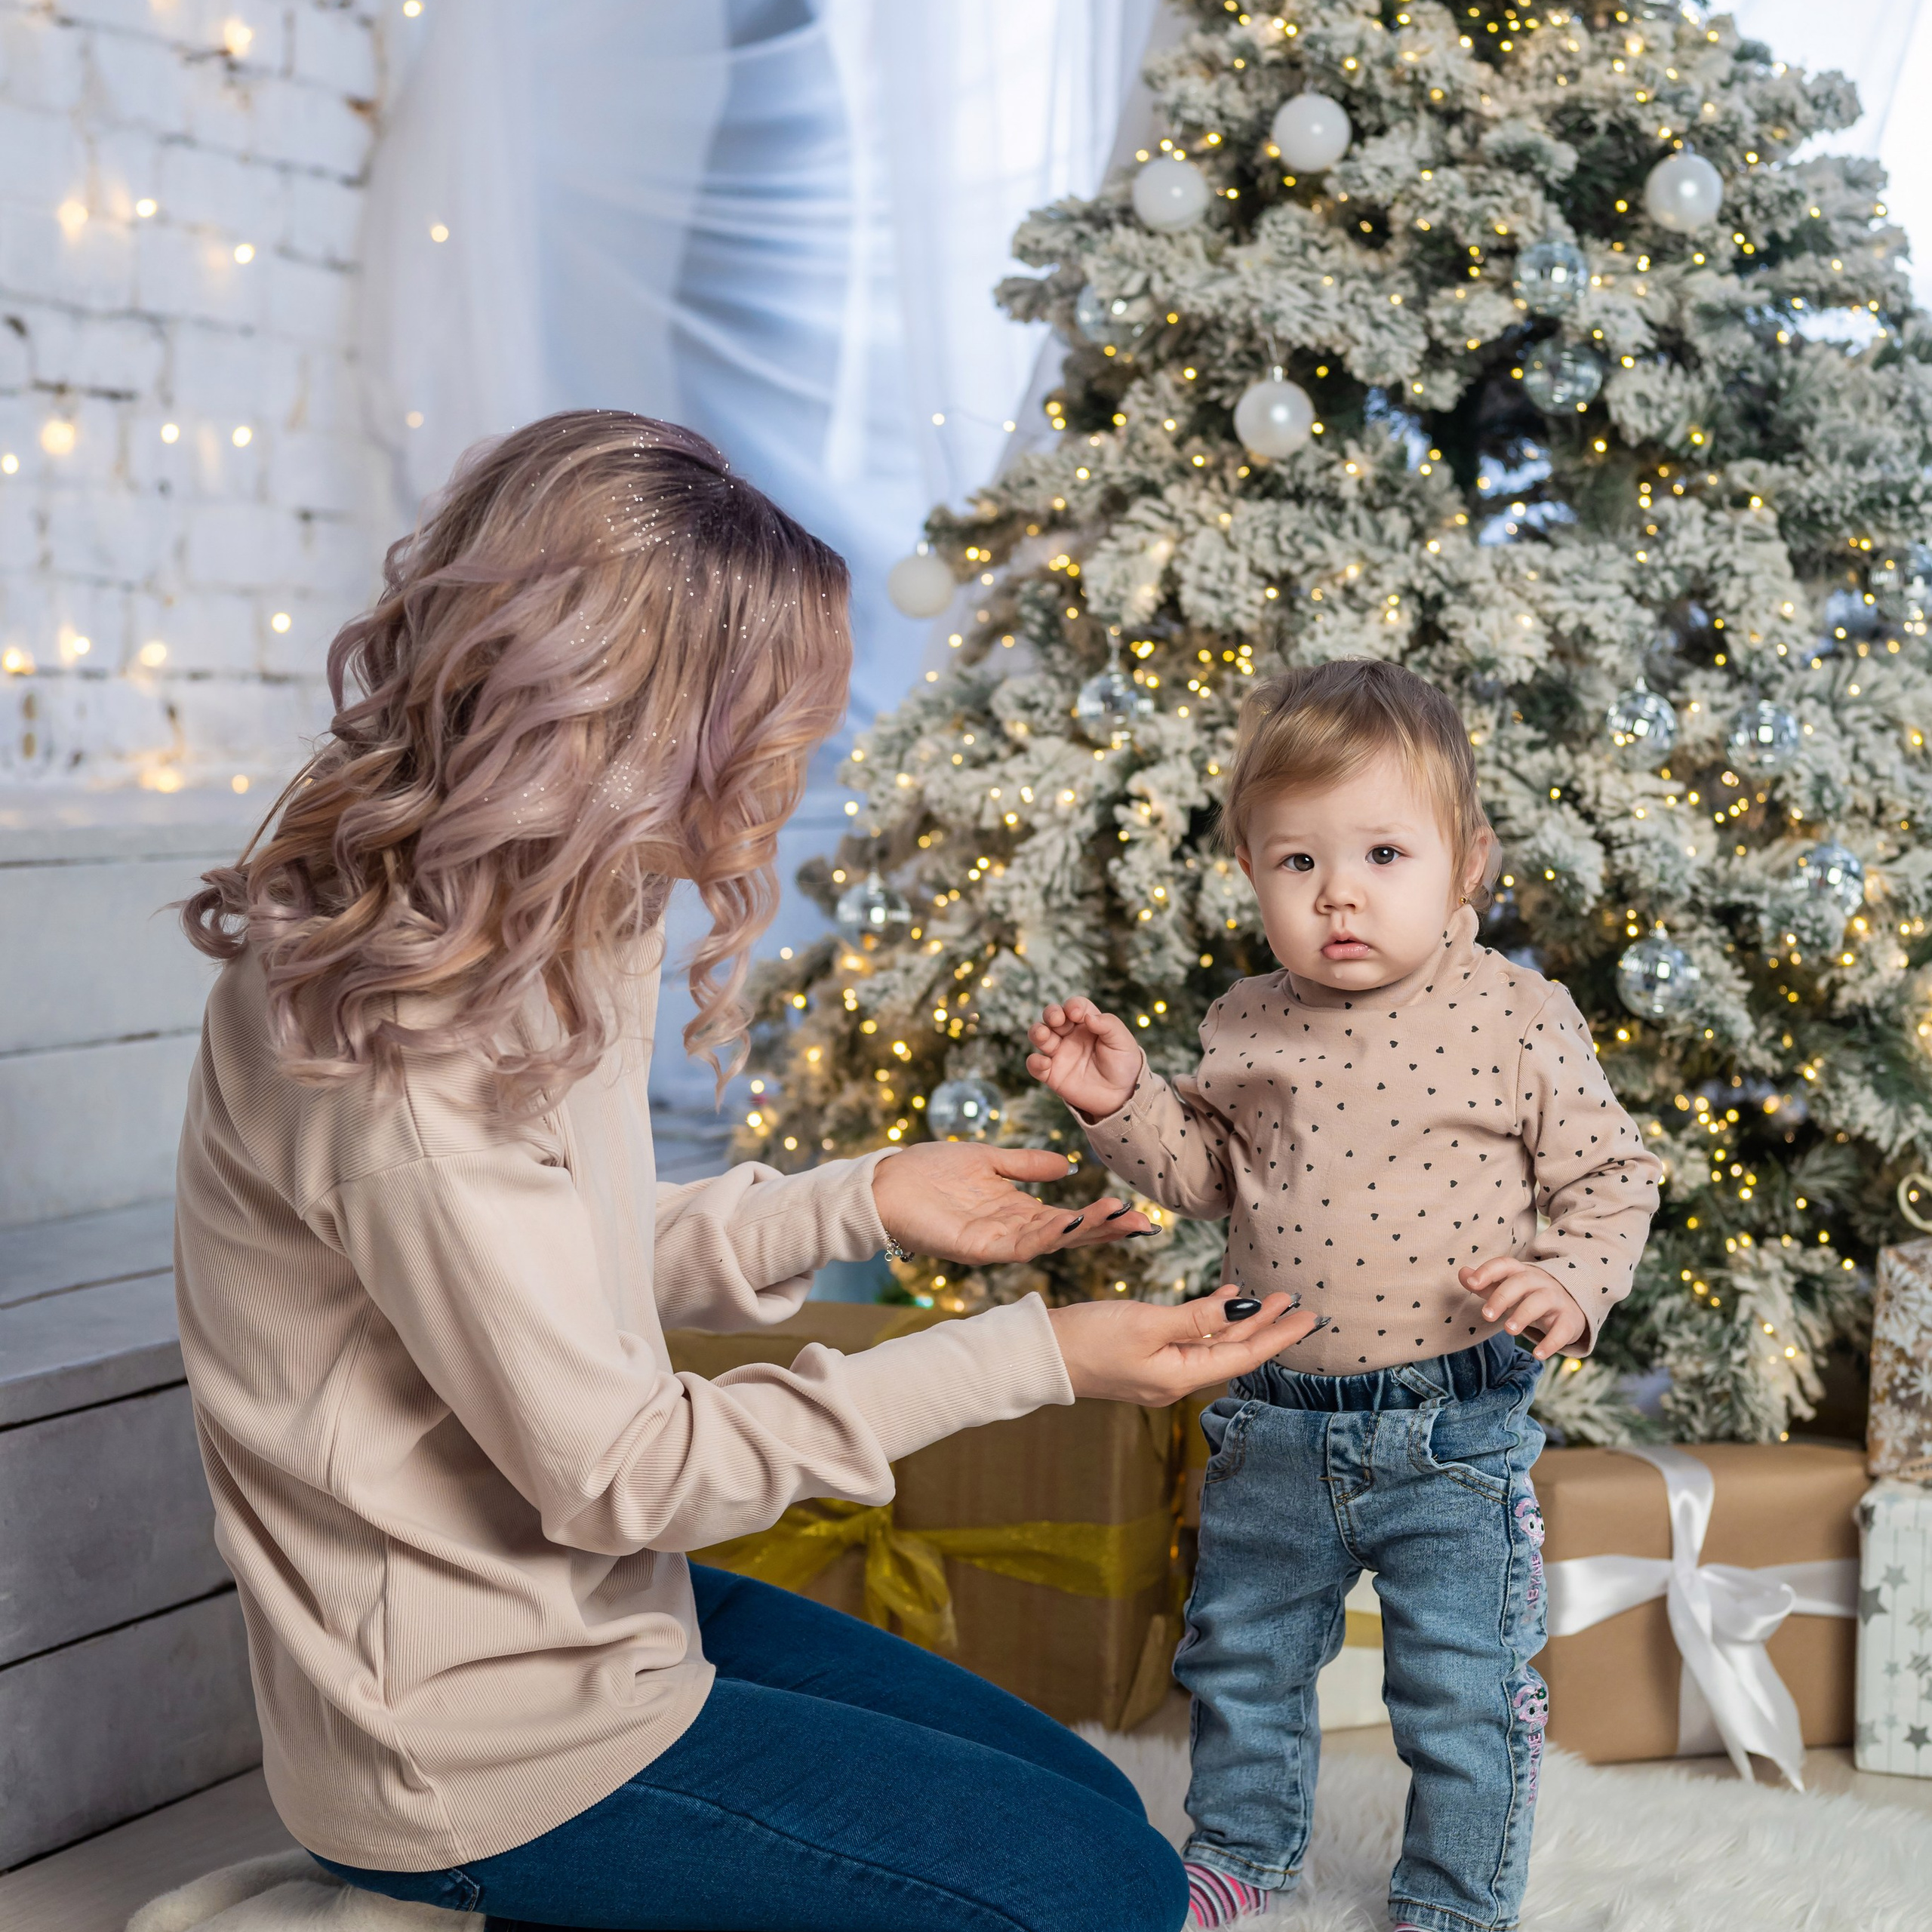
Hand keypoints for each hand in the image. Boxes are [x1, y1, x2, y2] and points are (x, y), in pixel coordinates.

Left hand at [872, 1143, 1150, 1265]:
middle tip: (1143, 1223)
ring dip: (1085, 1231)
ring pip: (1050, 1241)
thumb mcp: (988, 1159)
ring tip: (1117, 1218)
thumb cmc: (928, 1171)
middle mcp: (1011, 1232)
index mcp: (1016, 1212)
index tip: (1134, 1211)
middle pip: (1068, 1234)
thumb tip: (1069, 1165)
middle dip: (1105, 1230)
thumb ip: (1027, 1165)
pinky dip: (1047, 1235)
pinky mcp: (975, 1248)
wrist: (884, 1181)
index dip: (1100, 1217)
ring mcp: (995, 1243)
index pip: (1068, 1218)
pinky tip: (1071, 1221)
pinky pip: (1018, 1244)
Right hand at [1025, 998, 1143, 1119]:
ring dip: (1037, 1031)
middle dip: (1051, 1013)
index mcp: (1087, 1024)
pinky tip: (1045, 1063)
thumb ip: (1109, 1025)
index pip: (1074, 1007)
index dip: (1073, 1006)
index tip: (1077, 1014)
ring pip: (1039, 1036)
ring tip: (1044, 1036)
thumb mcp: (1123, 1041)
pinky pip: (1035, 1065)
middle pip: (1052, 1016)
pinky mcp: (1052, 1074)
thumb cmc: (1123, 1064)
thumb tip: (1088, 1017)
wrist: (1122, 1096)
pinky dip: (1034, 1062)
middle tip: (1057, 1019)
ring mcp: (1059, 1054)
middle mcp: (1070, 1035)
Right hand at [1049, 1287, 1317, 1403]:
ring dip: (1239, 1320)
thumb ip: (1196, 1316)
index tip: (1309, 1317)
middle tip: (1294, 1300)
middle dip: (1265, 1325)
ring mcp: (1161, 1372)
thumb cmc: (1088, 1339)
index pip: (1244, 1355)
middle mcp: (1177, 1381)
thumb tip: (1241, 1307)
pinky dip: (1210, 1320)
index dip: (1278, 1335)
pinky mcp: (1146, 1360)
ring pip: (1214, 1344)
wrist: (1040, 1355)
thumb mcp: (1145, 1322)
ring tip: (1266, 1296)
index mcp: (1181, 1378)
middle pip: (1234, 1350)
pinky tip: (1222, 1299)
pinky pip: (1192, 1341)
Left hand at [1459, 1257, 1588, 1361]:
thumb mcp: (1508, 1289)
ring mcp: (1557, 1299)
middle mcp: (1540, 1282)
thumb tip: (1462, 1273)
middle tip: (1486, 1316)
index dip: (1488, 1271)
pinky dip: (1551, 1342)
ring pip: (1541, 1301)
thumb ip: (1485, 1284)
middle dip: (1502, 1297)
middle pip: (1521, 1282)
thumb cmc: (1529, 1297)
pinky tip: (1538, 1354)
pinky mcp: (1569, 1320)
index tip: (1472, 1283)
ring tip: (1509, 1330)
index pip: (1505, 1265)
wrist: (1571, 1305)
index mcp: (1521, 1272)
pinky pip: (1562, 1329)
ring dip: (1524, 1315)